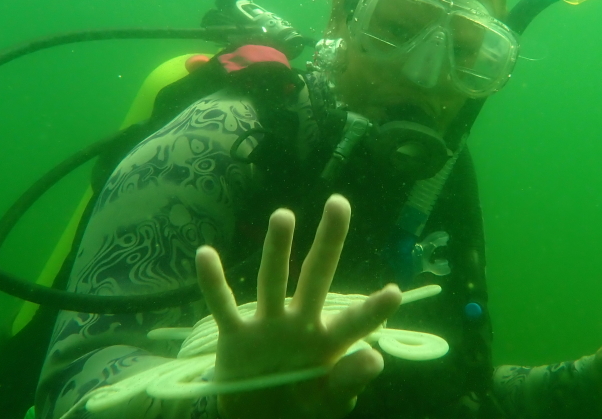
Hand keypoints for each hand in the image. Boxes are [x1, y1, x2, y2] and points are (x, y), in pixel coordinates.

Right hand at [195, 194, 402, 418]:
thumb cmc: (302, 405)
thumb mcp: (329, 401)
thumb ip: (348, 381)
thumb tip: (375, 359)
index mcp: (328, 341)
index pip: (354, 323)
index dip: (373, 311)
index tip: (395, 293)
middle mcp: (300, 324)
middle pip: (317, 276)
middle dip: (329, 242)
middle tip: (339, 203)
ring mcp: (266, 326)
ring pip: (273, 281)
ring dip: (277, 249)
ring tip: (284, 215)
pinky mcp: (235, 338)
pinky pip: (222, 306)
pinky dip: (212, 283)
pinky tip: (206, 254)